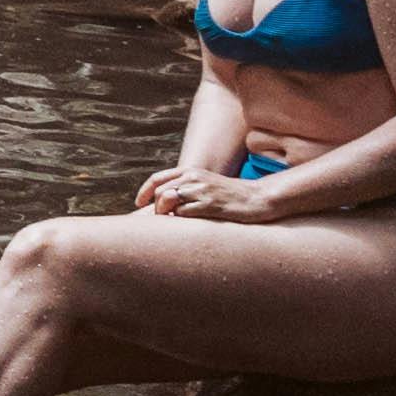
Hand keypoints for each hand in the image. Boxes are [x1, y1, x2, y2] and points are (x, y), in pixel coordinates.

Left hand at [136, 167, 284, 224]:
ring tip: (173, 222)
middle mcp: (193, 177)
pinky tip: (188, 223)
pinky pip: (183, 212)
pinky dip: (180, 219)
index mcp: (190, 171)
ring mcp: (202, 190)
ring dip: (165, 214)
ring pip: (167, 199)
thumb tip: (164, 201)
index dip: (144, 192)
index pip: (157, 179)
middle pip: (159, 191)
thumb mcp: (205, 184)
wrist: (257, 198)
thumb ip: (187, 187)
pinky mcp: (210, 204)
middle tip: (163, 219)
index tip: (139, 203)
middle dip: (156, 208)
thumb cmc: (230, 195)